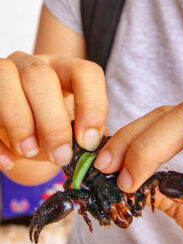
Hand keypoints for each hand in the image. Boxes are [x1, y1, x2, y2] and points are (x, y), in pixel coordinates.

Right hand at [0, 52, 106, 174]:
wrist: (24, 131)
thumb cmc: (53, 128)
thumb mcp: (74, 129)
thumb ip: (86, 136)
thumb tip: (97, 149)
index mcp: (65, 71)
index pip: (86, 73)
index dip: (92, 106)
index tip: (88, 142)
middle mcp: (33, 66)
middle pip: (40, 77)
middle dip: (52, 123)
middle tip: (60, 156)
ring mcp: (3, 74)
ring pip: (5, 81)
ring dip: (20, 123)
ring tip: (30, 152)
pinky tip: (9, 162)